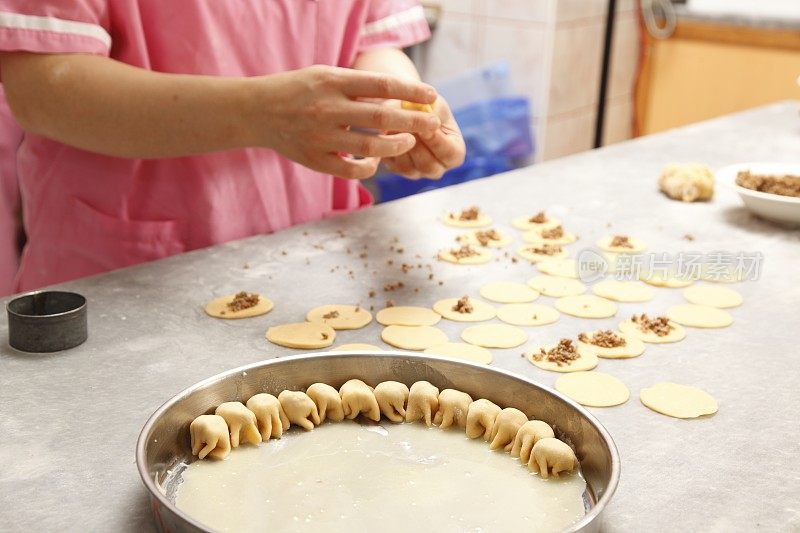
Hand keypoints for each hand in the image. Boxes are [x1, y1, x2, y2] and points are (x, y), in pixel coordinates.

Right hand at [257, 65, 440, 179]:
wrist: (258, 111)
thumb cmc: (300, 90)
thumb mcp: (326, 75)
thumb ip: (358, 85)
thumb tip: (399, 95)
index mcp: (333, 82)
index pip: (381, 85)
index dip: (410, 91)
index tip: (432, 96)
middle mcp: (328, 108)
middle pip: (381, 118)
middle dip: (413, 122)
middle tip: (433, 123)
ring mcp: (321, 137)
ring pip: (370, 148)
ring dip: (396, 147)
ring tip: (410, 142)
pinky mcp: (315, 160)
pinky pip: (351, 170)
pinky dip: (369, 168)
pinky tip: (377, 162)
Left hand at [382, 97, 465, 179]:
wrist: (402, 108)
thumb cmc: (425, 105)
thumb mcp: (434, 103)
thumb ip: (435, 112)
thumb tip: (428, 118)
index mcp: (454, 153)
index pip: (451, 154)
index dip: (438, 141)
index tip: (425, 126)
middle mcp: (437, 168)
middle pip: (429, 165)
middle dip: (417, 144)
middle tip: (406, 125)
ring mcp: (417, 172)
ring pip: (409, 167)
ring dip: (401, 144)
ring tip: (395, 124)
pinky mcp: (397, 169)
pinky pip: (393, 164)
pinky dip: (389, 148)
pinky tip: (387, 131)